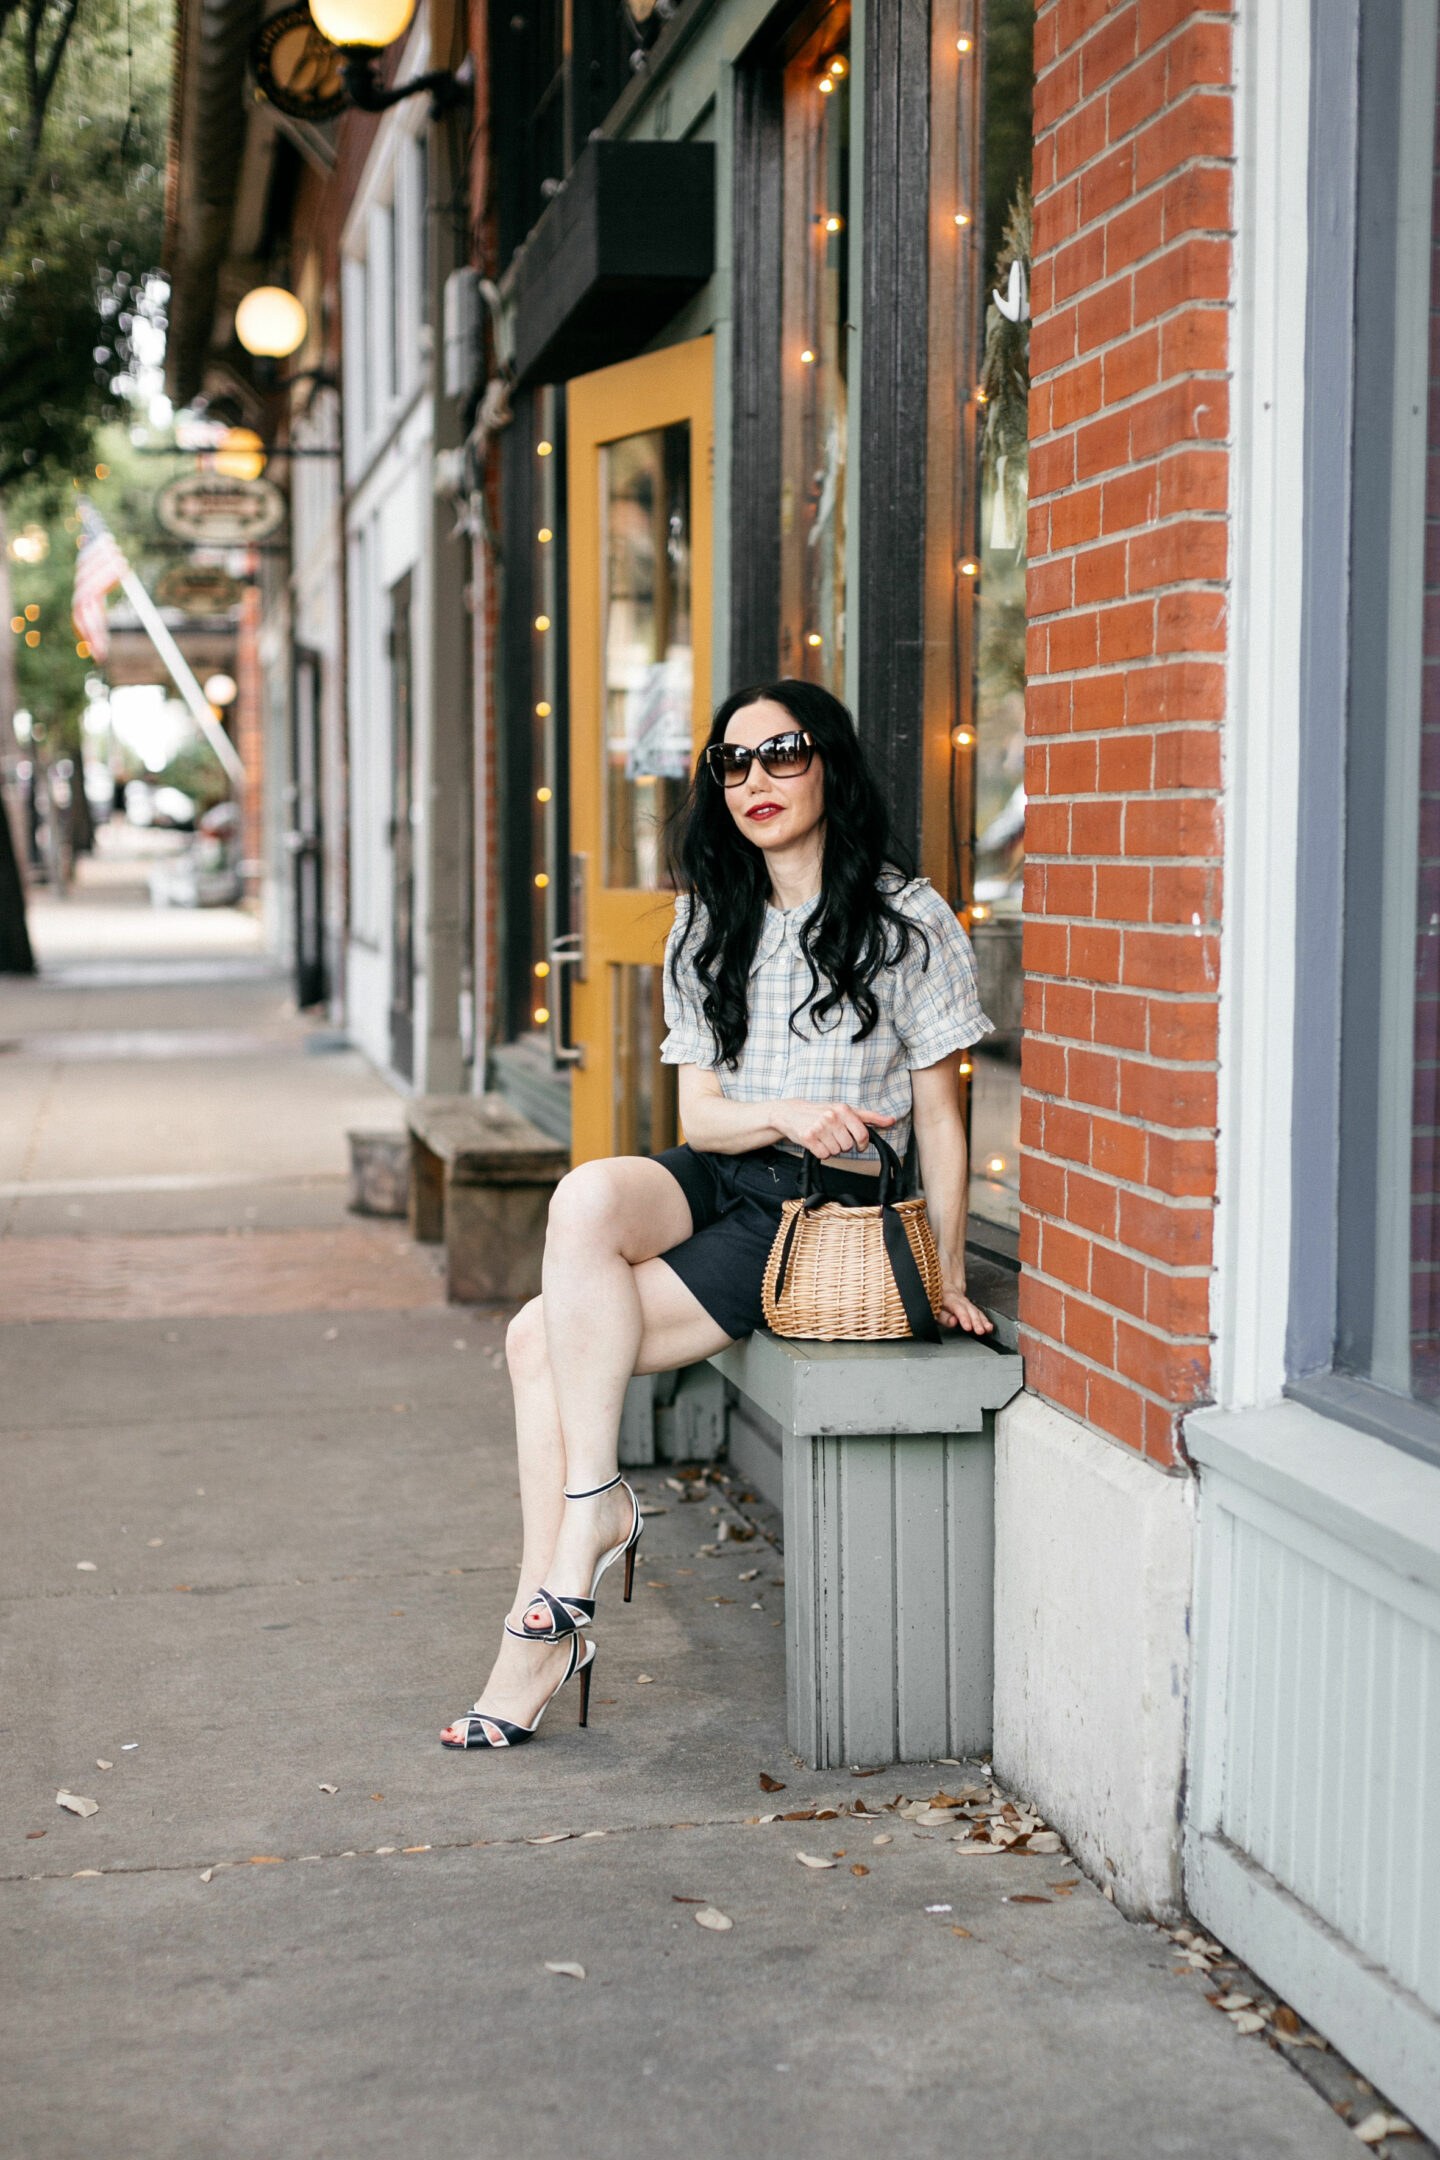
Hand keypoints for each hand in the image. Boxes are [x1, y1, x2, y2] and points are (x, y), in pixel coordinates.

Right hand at [776, 1100, 895, 1159]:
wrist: (791, 1112)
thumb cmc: (821, 1112)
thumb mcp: (846, 1110)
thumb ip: (869, 1116)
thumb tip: (891, 1120)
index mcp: (844, 1109)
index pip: (862, 1135)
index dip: (862, 1145)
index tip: (858, 1145)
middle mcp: (832, 1116)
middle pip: (848, 1146)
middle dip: (842, 1145)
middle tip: (833, 1136)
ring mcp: (819, 1126)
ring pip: (836, 1152)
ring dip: (831, 1149)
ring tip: (823, 1138)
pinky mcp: (808, 1137)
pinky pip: (824, 1155)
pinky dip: (821, 1152)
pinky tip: (816, 1143)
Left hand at [936, 1278, 993, 1334]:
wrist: (939, 1287)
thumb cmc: (933, 1300)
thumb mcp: (933, 1308)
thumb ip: (943, 1316)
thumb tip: (954, 1322)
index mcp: (948, 1297)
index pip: (957, 1307)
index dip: (963, 1317)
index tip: (968, 1327)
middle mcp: (959, 1298)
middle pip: (969, 1309)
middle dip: (976, 1321)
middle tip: (980, 1331)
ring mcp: (965, 1301)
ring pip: (975, 1310)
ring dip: (982, 1321)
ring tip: (987, 1329)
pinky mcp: (969, 1305)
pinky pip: (977, 1312)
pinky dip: (984, 1320)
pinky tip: (989, 1327)